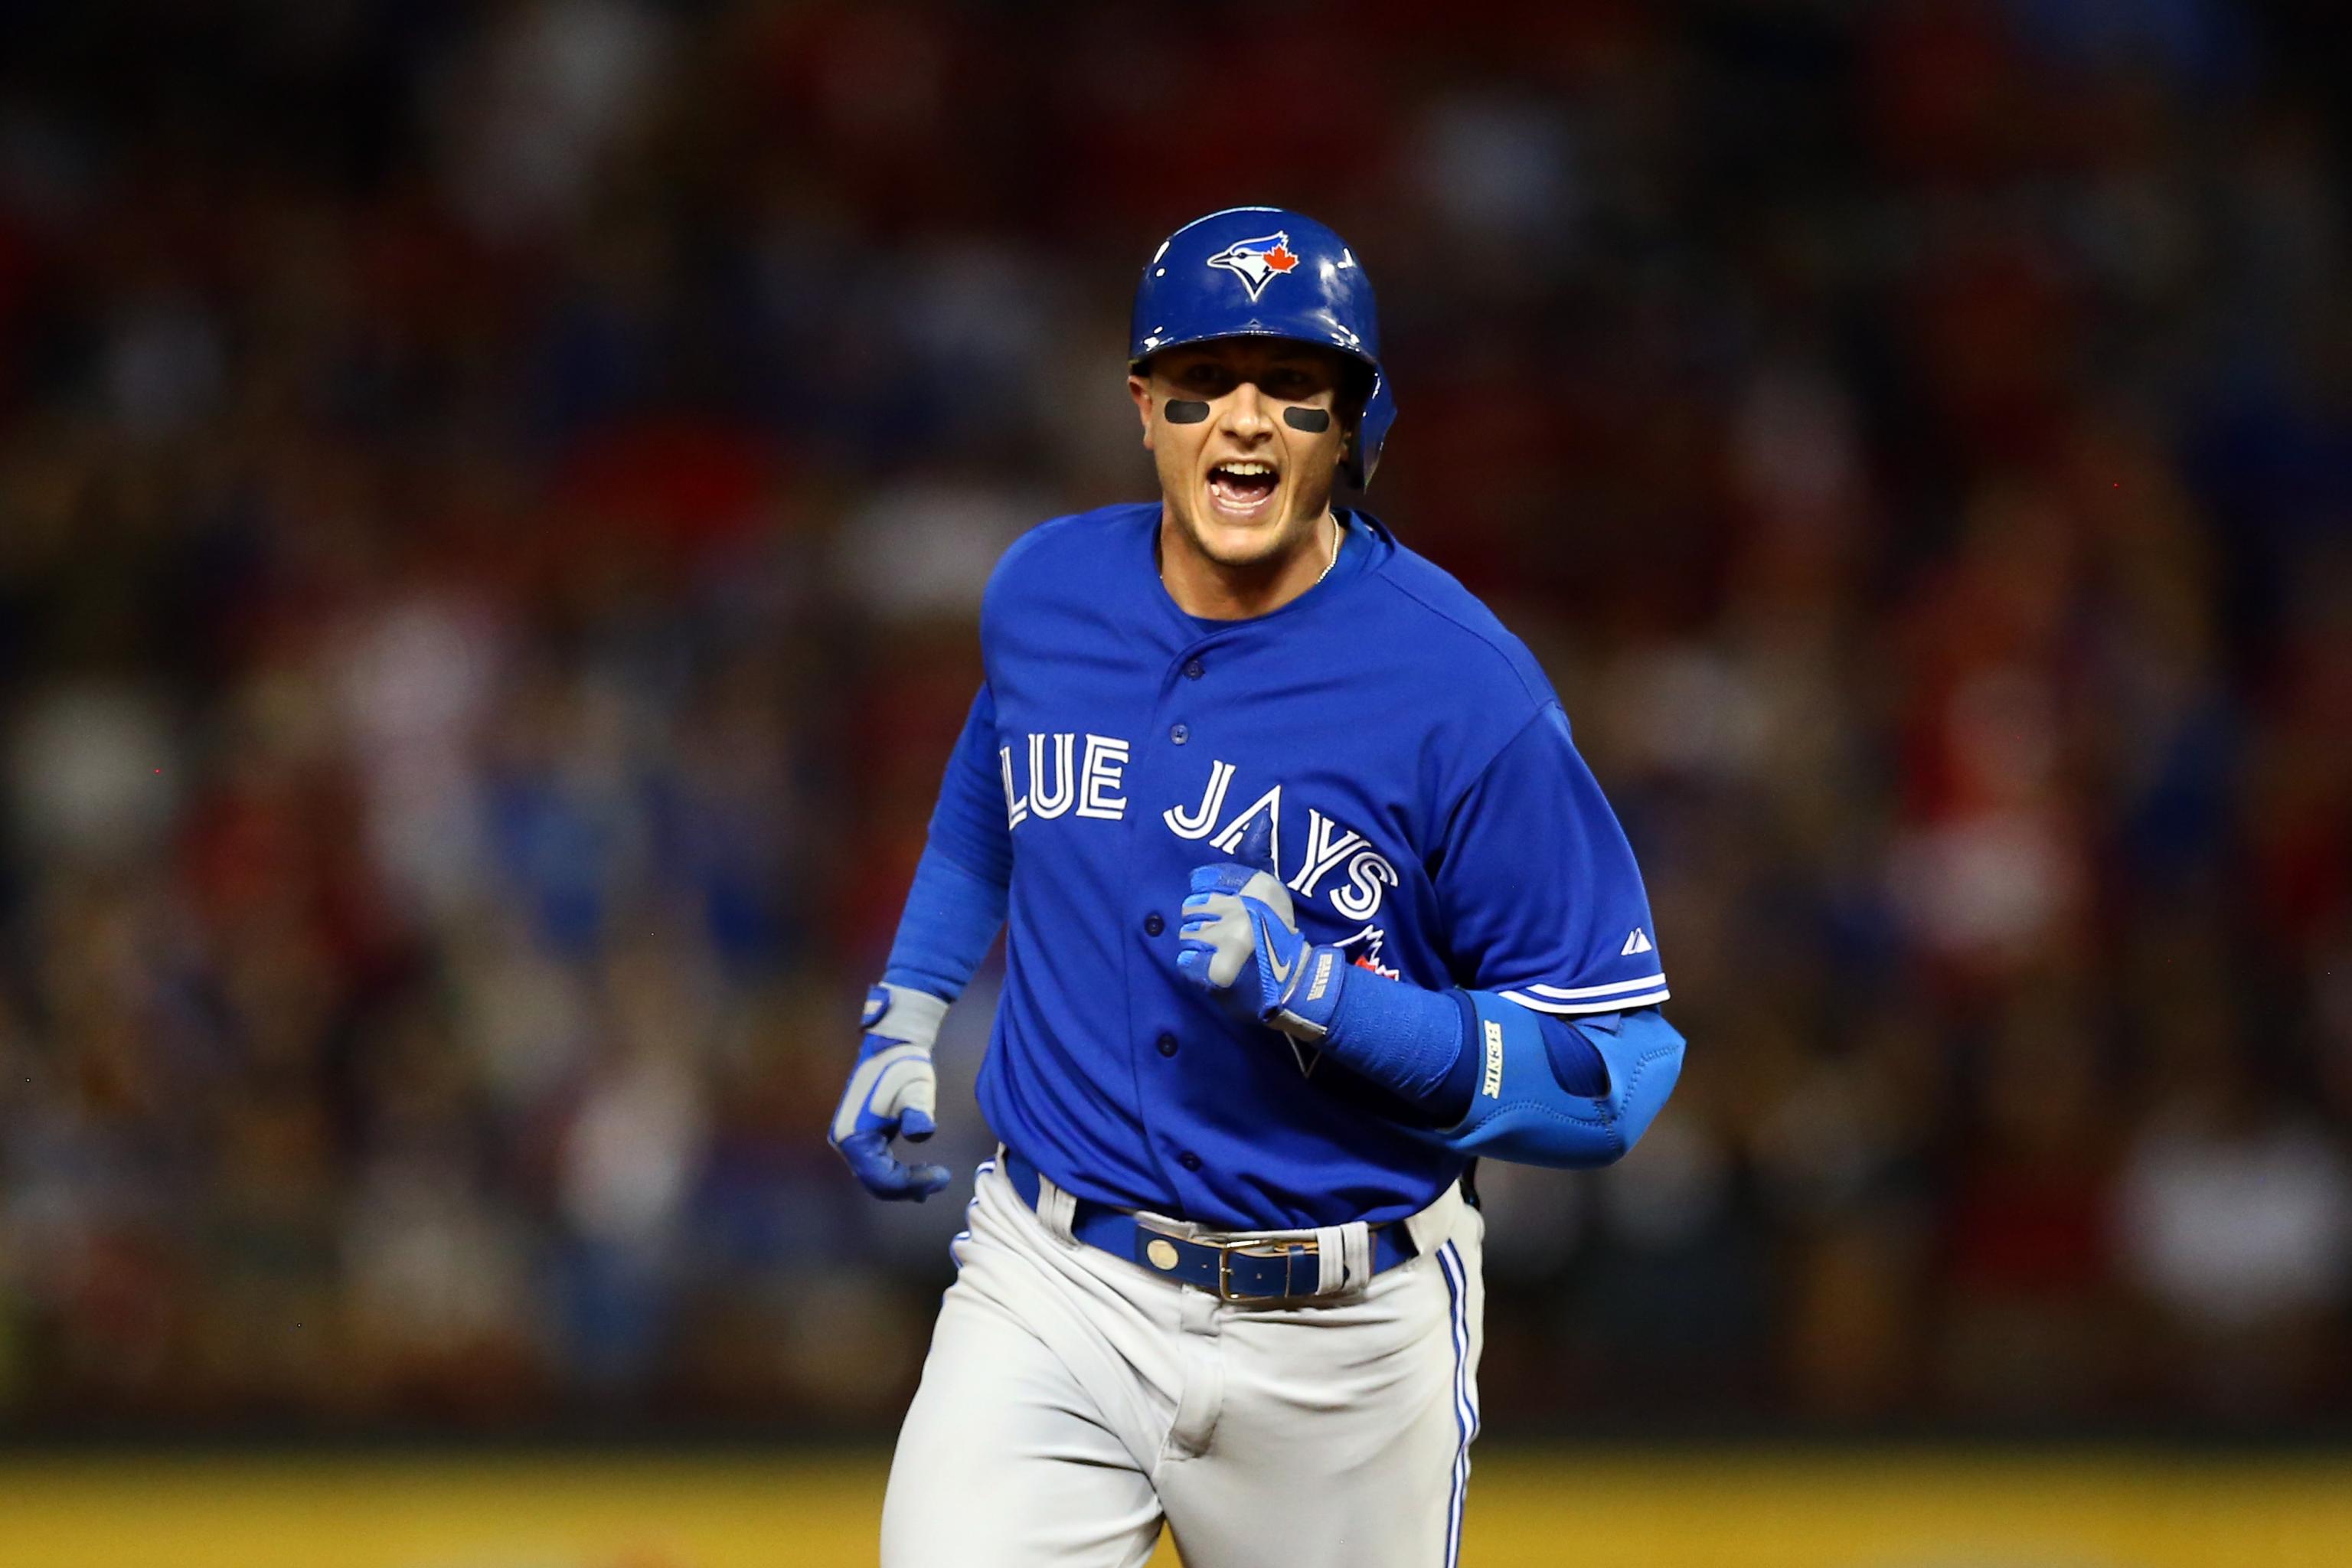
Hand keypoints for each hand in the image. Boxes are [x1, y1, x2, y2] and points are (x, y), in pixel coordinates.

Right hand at [829, 984, 952, 1200]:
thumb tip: (921, 1132)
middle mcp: (845, 1142)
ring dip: (903, 1182)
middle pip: (876, 1183)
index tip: (943, 1176)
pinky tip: (919, 1175)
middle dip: (908, 1187)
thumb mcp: (917, 1089)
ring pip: (875, 1176)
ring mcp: (849, 1139)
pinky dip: (896, 1172)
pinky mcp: (858, 1134)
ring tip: (935, 1179)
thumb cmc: (906, 1065)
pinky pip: (875, 1165)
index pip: (882, 1179)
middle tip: (942, 1180)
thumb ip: (918, 1112)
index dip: (912, 1184)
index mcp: (854, 1137)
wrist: (892, 1043)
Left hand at [1174, 817, 1345, 1042]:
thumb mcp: (1269, 889)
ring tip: (1224, 954)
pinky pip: (1186, 962)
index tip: (1228, 914)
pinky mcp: (1216, 971)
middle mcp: (1242, 910)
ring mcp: (1229, 942)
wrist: (1292, 982)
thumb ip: (1257, 854)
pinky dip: (1196, 969)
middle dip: (1204, 925)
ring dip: (1200, 947)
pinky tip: (1217, 971)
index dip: (1209, 901)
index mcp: (1255, 887)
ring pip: (1187, 936)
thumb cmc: (1277, 933)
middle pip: (1191, 910)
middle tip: (1228, 939)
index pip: (1201, 885)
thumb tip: (1263, 816)